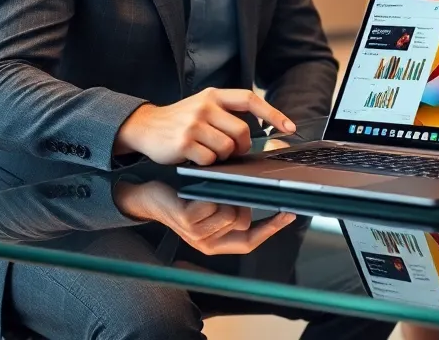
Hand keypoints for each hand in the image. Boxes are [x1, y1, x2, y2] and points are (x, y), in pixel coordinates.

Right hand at [113, 87, 295, 165]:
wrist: (144, 126)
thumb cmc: (180, 121)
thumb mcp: (203, 107)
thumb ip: (226, 114)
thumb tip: (255, 135)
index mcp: (214, 95)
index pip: (250, 99)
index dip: (273, 113)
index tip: (290, 127)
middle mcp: (205, 106)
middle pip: (242, 132)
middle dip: (241, 147)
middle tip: (231, 151)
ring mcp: (194, 123)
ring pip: (227, 148)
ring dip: (222, 156)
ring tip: (207, 151)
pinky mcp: (184, 142)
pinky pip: (210, 159)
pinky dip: (207, 163)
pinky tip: (194, 157)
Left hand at [113, 180, 296, 255]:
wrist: (150, 197)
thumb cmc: (184, 199)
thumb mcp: (211, 209)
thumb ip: (233, 212)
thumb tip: (259, 200)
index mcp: (215, 244)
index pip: (251, 242)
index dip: (272, 228)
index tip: (288, 213)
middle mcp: (206, 244)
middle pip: (243, 221)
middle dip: (239, 202)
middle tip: (223, 193)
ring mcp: (196, 234)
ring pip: (230, 212)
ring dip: (223, 196)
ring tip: (206, 193)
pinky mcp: (187, 220)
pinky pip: (214, 204)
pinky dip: (209, 193)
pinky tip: (196, 193)